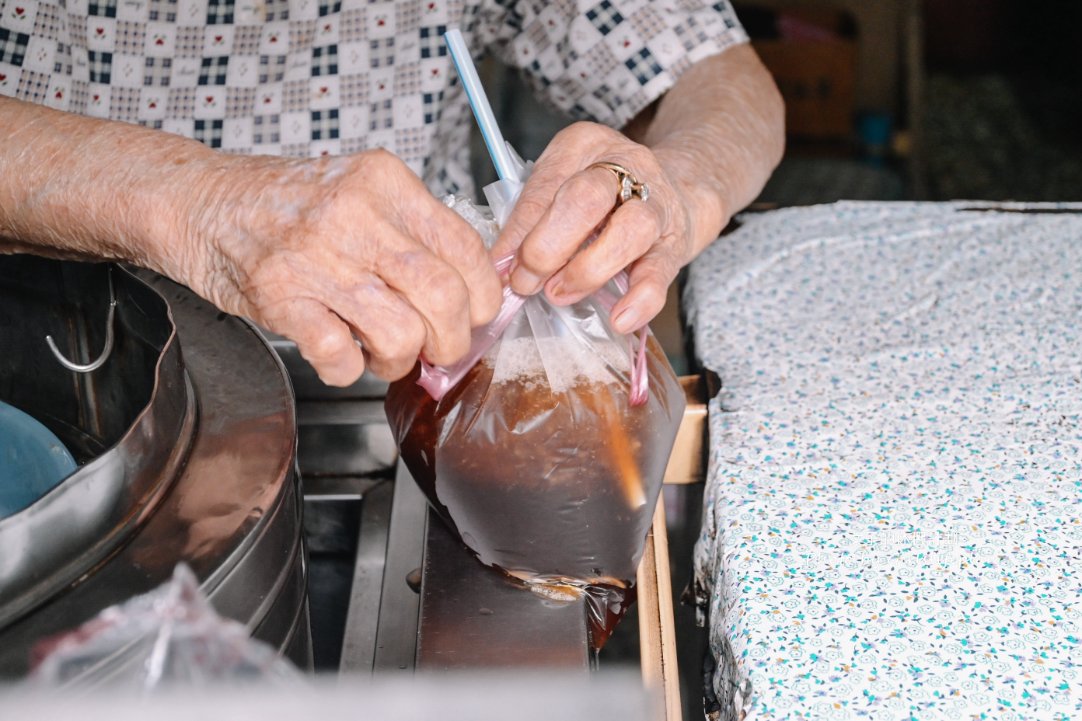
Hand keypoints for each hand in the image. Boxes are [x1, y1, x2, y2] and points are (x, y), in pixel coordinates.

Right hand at [176, 150, 501, 385]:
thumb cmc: (286, 204)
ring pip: (401, 333)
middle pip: (444, 296)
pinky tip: (342, 355)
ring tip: (385, 354)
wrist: (199, 201)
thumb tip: (470, 291)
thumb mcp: (360, 190)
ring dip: (400, 361)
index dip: (484, 296)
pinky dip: (349, 370)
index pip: (465, 248)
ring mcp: (315, 257)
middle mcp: (354, 215)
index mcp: (385, 182)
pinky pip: (340, 355)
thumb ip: (413, 231)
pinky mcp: (280, 297)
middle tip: (440, 349)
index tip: (478, 316)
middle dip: (452, 340)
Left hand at [492, 121, 699, 334]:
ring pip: (629, 231)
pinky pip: (659, 274)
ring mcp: (656, 206)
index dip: (519, 230)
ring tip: (559, 293)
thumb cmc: (604, 194)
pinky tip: (620, 319)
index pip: (546, 185)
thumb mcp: (562, 186)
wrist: (673, 191)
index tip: (501, 265)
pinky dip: (639, 300)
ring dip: (587, 270)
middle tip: (525, 280)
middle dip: (547, 246)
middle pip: (586, 199)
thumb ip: (531, 218)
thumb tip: (500, 264)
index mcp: (586, 145)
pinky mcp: (674, 246)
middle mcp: (626, 166)